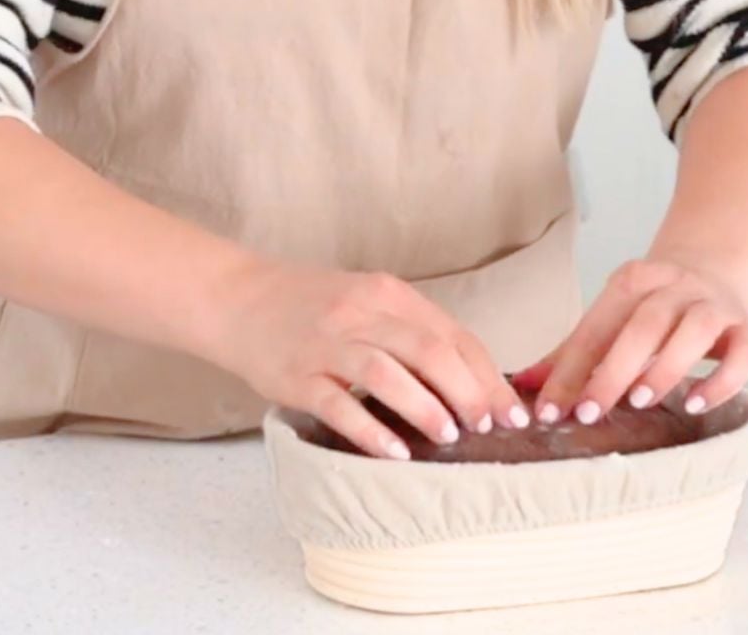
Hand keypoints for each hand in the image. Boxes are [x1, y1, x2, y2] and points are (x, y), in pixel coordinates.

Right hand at [211, 259, 526, 457]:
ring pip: (387, 372)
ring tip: (449, 437)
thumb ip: (409, 332)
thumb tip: (468, 381)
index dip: (485, 375)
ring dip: (425, 407)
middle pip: (428, 349)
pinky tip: (394, 453)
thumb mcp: (366, 303)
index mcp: (387, 294)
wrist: (238, 298)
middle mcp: (361, 313)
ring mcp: (327, 343)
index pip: (451, 334)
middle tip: (485, 427)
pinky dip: (370, 429)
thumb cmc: (311, 307)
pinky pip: (338, 403)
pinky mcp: (296, 374)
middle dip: (466, 392)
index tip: (509, 411)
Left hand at [512, 256, 747, 425]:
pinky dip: (722, 380)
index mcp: (633, 280)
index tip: (550, 409)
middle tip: (590, 412)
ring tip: (641, 401)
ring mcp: (713, 305)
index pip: (598, 323)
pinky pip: (743, 354)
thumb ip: (571, 352)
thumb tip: (524, 384)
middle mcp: (675, 287)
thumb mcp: (611, 317)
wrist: (713, 267)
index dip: (571, 367)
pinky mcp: (745, 328)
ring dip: (666, 365)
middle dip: (614, 369)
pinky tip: (697, 404)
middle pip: (644, 323)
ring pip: (694, 328)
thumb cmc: (653, 306)